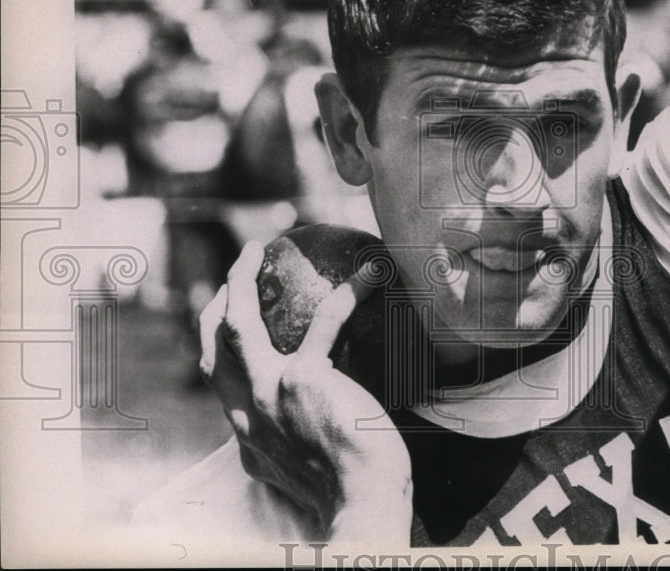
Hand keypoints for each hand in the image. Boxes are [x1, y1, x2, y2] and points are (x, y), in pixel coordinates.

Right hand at [199, 241, 411, 539]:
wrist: (362, 508)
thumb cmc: (354, 491)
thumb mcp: (311, 469)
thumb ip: (306, 438)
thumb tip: (333, 413)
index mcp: (248, 437)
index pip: (220, 383)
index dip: (218, 345)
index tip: (231, 318)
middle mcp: (245, 416)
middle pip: (211, 348)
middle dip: (215, 304)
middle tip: (238, 271)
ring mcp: (267, 396)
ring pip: (237, 326)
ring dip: (240, 281)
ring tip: (257, 250)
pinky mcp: (301, 382)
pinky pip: (325, 321)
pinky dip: (348, 292)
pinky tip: (370, 272)